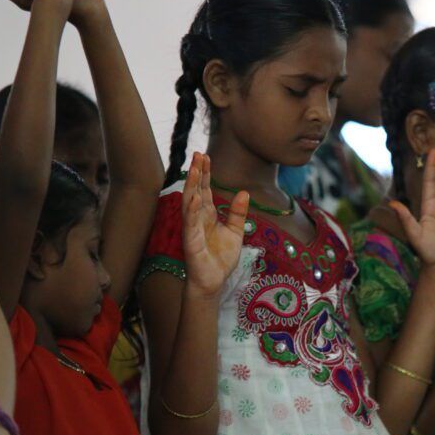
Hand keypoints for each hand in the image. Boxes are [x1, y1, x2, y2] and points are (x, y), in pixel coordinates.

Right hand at [182, 152, 249, 298]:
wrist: (214, 282)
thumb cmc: (221, 258)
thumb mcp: (235, 232)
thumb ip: (237, 213)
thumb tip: (243, 192)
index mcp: (207, 215)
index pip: (206, 189)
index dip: (206, 173)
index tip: (206, 155)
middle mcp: (197, 218)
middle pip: (196, 191)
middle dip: (197, 173)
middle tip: (198, 153)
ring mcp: (193, 229)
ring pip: (190, 203)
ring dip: (192, 186)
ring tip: (195, 169)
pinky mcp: (191, 242)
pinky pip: (191, 223)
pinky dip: (192, 210)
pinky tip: (194, 196)